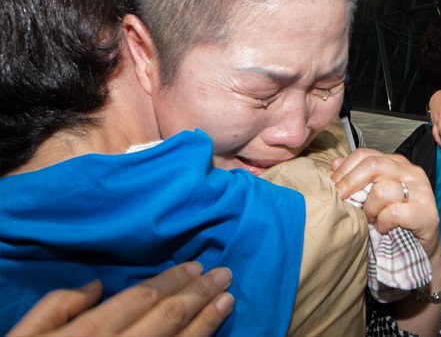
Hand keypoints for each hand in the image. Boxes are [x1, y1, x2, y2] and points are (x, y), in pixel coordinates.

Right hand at [7, 263, 233, 336]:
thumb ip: (58, 306)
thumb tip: (98, 286)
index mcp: (90, 333)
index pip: (142, 298)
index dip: (172, 280)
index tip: (196, 266)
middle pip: (168, 316)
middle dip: (199, 293)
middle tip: (224, 274)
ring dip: (208, 320)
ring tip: (228, 299)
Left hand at [331, 148, 440, 260]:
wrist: (420, 248)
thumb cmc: (393, 221)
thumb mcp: (371, 197)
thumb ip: (355, 178)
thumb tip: (335, 163)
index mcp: (396, 163)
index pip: (365, 155)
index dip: (344, 169)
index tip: (332, 186)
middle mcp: (410, 171)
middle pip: (373, 165)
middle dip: (351, 183)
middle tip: (341, 200)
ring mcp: (421, 190)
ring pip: (381, 191)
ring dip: (370, 210)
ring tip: (372, 220)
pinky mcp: (427, 212)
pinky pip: (394, 213)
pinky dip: (383, 223)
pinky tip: (384, 228)